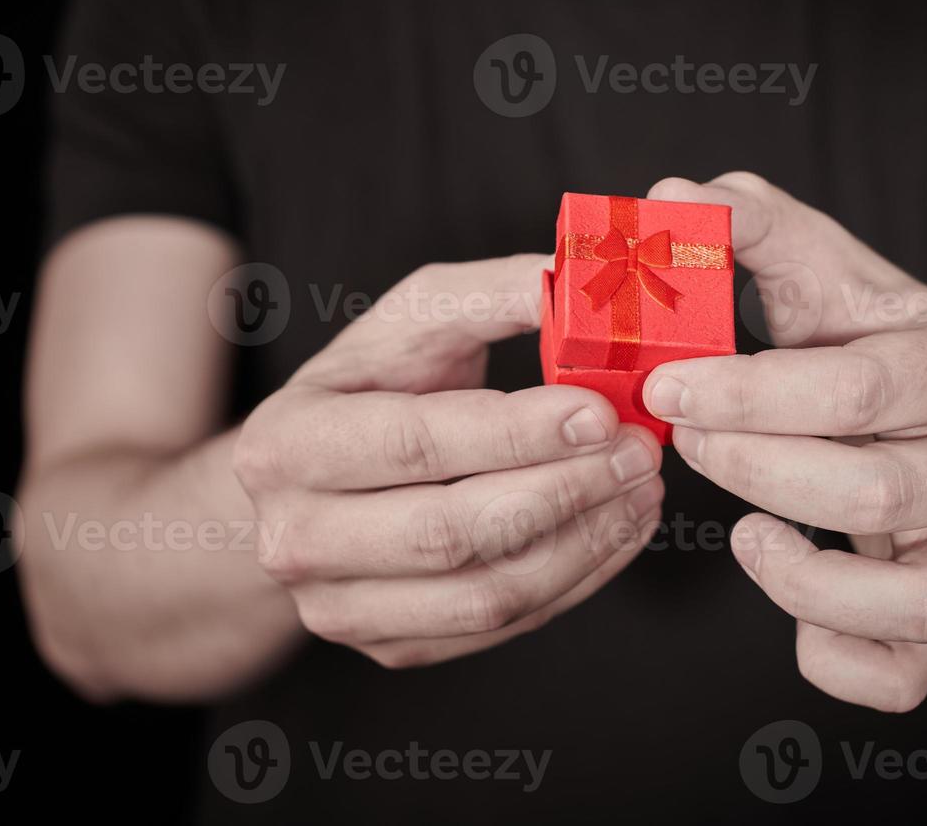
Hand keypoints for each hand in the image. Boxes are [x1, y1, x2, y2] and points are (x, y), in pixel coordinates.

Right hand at [233, 254, 663, 668]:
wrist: (310, 479)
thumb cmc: (372, 386)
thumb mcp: (412, 320)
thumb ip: (489, 295)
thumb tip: (575, 279)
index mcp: (285, 444)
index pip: (415, 444)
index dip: (515, 433)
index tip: (599, 412)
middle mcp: (295, 538)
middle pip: (451, 532)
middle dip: (565, 491)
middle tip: (637, 450)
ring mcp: (338, 608)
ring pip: (485, 595)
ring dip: (584, 543)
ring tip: (641, 488)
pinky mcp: (390, 646)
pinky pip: (501, 628)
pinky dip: (577, 580)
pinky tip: (617, 529)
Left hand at [642, 174, 926, 711]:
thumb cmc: (879, 342)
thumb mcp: (831, 273)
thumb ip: (755, 228)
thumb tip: (670, 199)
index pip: (855, 390)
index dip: (747, 396)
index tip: (665, 385)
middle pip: (875, 494)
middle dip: (755, 470)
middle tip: (687, 440)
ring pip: (914, 601)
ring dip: (800, 579)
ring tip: (744, 531)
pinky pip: (910, 678)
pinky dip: (839, 661)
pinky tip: (790, 600)